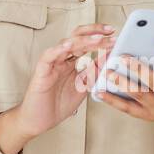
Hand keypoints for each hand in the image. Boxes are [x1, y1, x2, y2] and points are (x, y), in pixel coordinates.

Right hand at [0, 23, 116, 153]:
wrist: (39, 121)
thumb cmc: (57, 105)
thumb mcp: (82, 88)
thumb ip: (92, 74)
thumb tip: (107, 60)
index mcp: (71, 63)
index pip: (86, 44)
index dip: (100, 38)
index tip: (115, 36)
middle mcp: (61, 60)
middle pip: (77, 38)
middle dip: (94, 32)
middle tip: (110, 31)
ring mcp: (51, 64)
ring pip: (65, 44)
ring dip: (83, 40)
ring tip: (98, 39)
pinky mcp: (41, 71)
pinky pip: (48, 56)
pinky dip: (57, 50)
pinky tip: (68, 45)